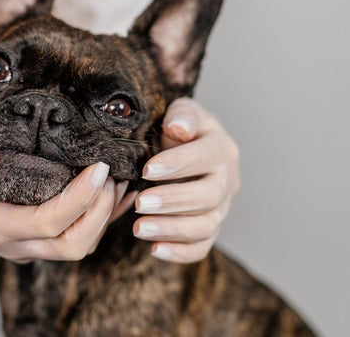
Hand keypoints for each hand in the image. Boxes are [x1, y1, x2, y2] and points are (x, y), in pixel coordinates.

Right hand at [0, 141, 129, 260]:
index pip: (47, 223)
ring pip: (78, 245)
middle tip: (111, 175)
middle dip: (100, 213)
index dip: (79, 199)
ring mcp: (27, 245)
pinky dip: (100, 219)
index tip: (98, 168)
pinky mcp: (35, 237)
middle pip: (72, 245)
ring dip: (103, 217)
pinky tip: (117, 194)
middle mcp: (16, 244)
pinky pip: (75, 237)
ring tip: (119, 179)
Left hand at [134, 98, 239, 262]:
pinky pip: (200, 247)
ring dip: (171, 230)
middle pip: (208, 197)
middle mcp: (227, 181)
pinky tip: (154, 249)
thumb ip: (181, 116)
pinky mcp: (209, 229)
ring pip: (205, 226)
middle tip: (139, 203)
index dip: (178, 165)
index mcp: (221, 149)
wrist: (185, 149)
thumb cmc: (178, 129)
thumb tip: (178, 128)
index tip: (147, 170)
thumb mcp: (180, 113)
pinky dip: (180, 252)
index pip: (205, 158)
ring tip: (138, 228)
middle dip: (172, 201)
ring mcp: (221, 208)